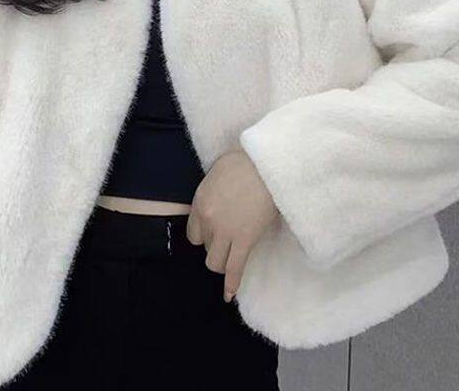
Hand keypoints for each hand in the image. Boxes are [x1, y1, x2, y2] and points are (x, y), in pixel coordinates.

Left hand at [186, 148, 278, 302]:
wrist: (265, 165)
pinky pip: (235, 268)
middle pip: (204, 248)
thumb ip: (212, 192)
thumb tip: (217, 199)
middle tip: (228, 241)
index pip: (193, 233)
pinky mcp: (245, 240)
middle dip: (214, 247)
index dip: (204, 236)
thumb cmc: (244, 163)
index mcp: (199, 203)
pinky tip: (228, 296)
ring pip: (216, 262)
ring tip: (231, 259)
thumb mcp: (217, 173)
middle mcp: (208, 221)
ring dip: (223, 262)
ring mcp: (225, 233)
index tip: (214, 233)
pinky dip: (232, 285)